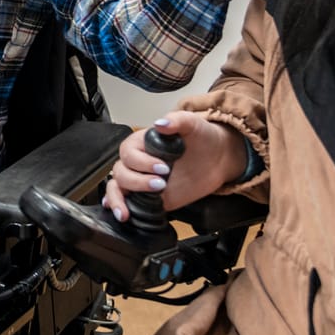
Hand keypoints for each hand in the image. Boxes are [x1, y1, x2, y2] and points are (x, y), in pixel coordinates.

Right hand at [102, 111, 247, 220]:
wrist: (217, 158)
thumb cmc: (202, 138)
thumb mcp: (192, 124)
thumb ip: (176, 120)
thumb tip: (160, 123)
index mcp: (142, 142)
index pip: (128, 152)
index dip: (142, 162)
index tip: (163, 167)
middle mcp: (139, 162)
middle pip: (120, 172)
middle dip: (137, 181)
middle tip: (161, 183)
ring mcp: (142, 180)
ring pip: (117, 187)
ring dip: (120, 198)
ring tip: (133, 207)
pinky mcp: (149, 197)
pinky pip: (127, 202)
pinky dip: (120, 206)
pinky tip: (123, 213)